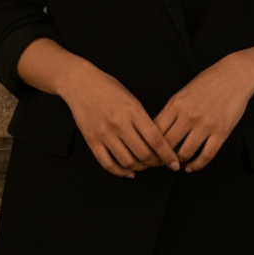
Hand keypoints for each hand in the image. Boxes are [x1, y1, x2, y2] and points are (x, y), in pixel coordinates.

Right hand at [58, 60, 181, 178]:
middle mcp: (119, 123)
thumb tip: (155, 143)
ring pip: (128, 162)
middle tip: (158, 162)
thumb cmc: (107, 87)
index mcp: (132, 110)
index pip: (156, 139)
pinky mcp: (92, 140)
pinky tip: (127, 171)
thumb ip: (142, 119)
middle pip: (144, 154)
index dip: (167, 155)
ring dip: (139, 168)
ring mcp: (104, 133)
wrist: (80, 82)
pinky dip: (121, 172)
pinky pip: (108, 164)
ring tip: (143, 165)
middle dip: (155, 163)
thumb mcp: (131, 98)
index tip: (173, 162)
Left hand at [153, 54, 253, 172]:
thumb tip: (159, 129)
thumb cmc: (208, 81)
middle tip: (161, 161)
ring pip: (185, 153)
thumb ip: (172, 110)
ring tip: (177, 163)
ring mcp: (205, 125)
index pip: (156, 130)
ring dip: (179, 161)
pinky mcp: (221, 132)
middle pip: (168, 144)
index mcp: (176, 103)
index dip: (150, 144)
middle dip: (162, 156)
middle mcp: (188, 115)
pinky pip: (206, 156)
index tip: (150, 151)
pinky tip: (192, 166)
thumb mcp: (184, 92)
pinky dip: (196, 165)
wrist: (234, 75)